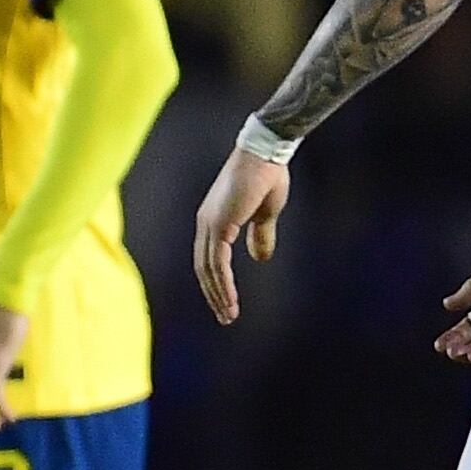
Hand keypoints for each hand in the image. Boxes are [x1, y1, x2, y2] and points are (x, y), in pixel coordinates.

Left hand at [193, 149, 291, 324]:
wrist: (267, 153)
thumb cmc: (267, 177)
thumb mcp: (265, 213)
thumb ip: (259, 236)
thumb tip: (259, 258)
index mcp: (213, 221)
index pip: (207, 259)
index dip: (216, 282)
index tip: (226, 302)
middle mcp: (205, 223)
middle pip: (203, 268)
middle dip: (214, 294)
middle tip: (226, 317)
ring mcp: (209, 223)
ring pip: (208, 269)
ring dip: (218, 294)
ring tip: (229, 315)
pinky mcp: (219, 224)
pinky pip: (217, 262)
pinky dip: (223, 283)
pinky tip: (230, 299)